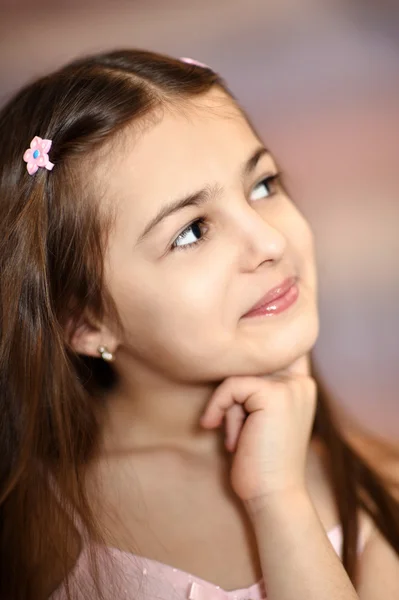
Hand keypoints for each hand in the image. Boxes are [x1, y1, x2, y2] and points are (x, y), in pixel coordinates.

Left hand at [200, 356, 316, 511]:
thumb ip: (254, 387)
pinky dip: (219, 407)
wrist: (273, 496)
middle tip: (235, 428)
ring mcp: (291, 387)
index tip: (238, 387)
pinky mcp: (274, 395)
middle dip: (233, 394)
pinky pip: (231, 386)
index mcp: (301, 385)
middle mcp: (301, 382)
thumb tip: (226, 357)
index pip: (270, 352)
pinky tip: (219, 431)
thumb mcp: (259, 416)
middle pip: (248, 363)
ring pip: (238, 375)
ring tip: (235, 436)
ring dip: (228, 407)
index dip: (249, 358)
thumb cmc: (260, 460)